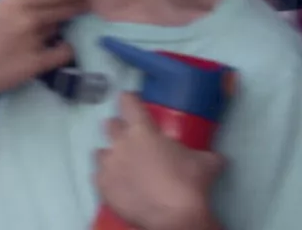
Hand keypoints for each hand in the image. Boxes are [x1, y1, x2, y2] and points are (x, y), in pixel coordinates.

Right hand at [0, 0, 87, 109]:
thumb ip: (13, 5)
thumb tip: (38, 2)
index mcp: (12, 1)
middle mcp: (27, 17)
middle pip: (65, 6)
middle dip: (80, 3)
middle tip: (89, 3)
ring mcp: (34, 40)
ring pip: (62, 26)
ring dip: (67, 24)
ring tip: (69, 25)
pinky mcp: (37, 63)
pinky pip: (63, 52)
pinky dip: (65, 48)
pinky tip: (60, 48)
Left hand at [95, 93, 223, 229]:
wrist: (173, 217)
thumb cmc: (188, 184)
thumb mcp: (205, 164)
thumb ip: (206, 155)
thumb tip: (217, 158)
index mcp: (142, 131)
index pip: (127, 102)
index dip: (129, 100)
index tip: (132, 101)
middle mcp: (120, 143)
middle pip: (110, 125)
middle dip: (120, 129)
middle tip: (134, 140)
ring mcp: (108, 164)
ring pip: (102, 152)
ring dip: (112, 156)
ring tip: (126, 167)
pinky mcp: (101, 185)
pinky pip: (99, 176)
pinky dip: (109, 179)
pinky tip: (121, 186)